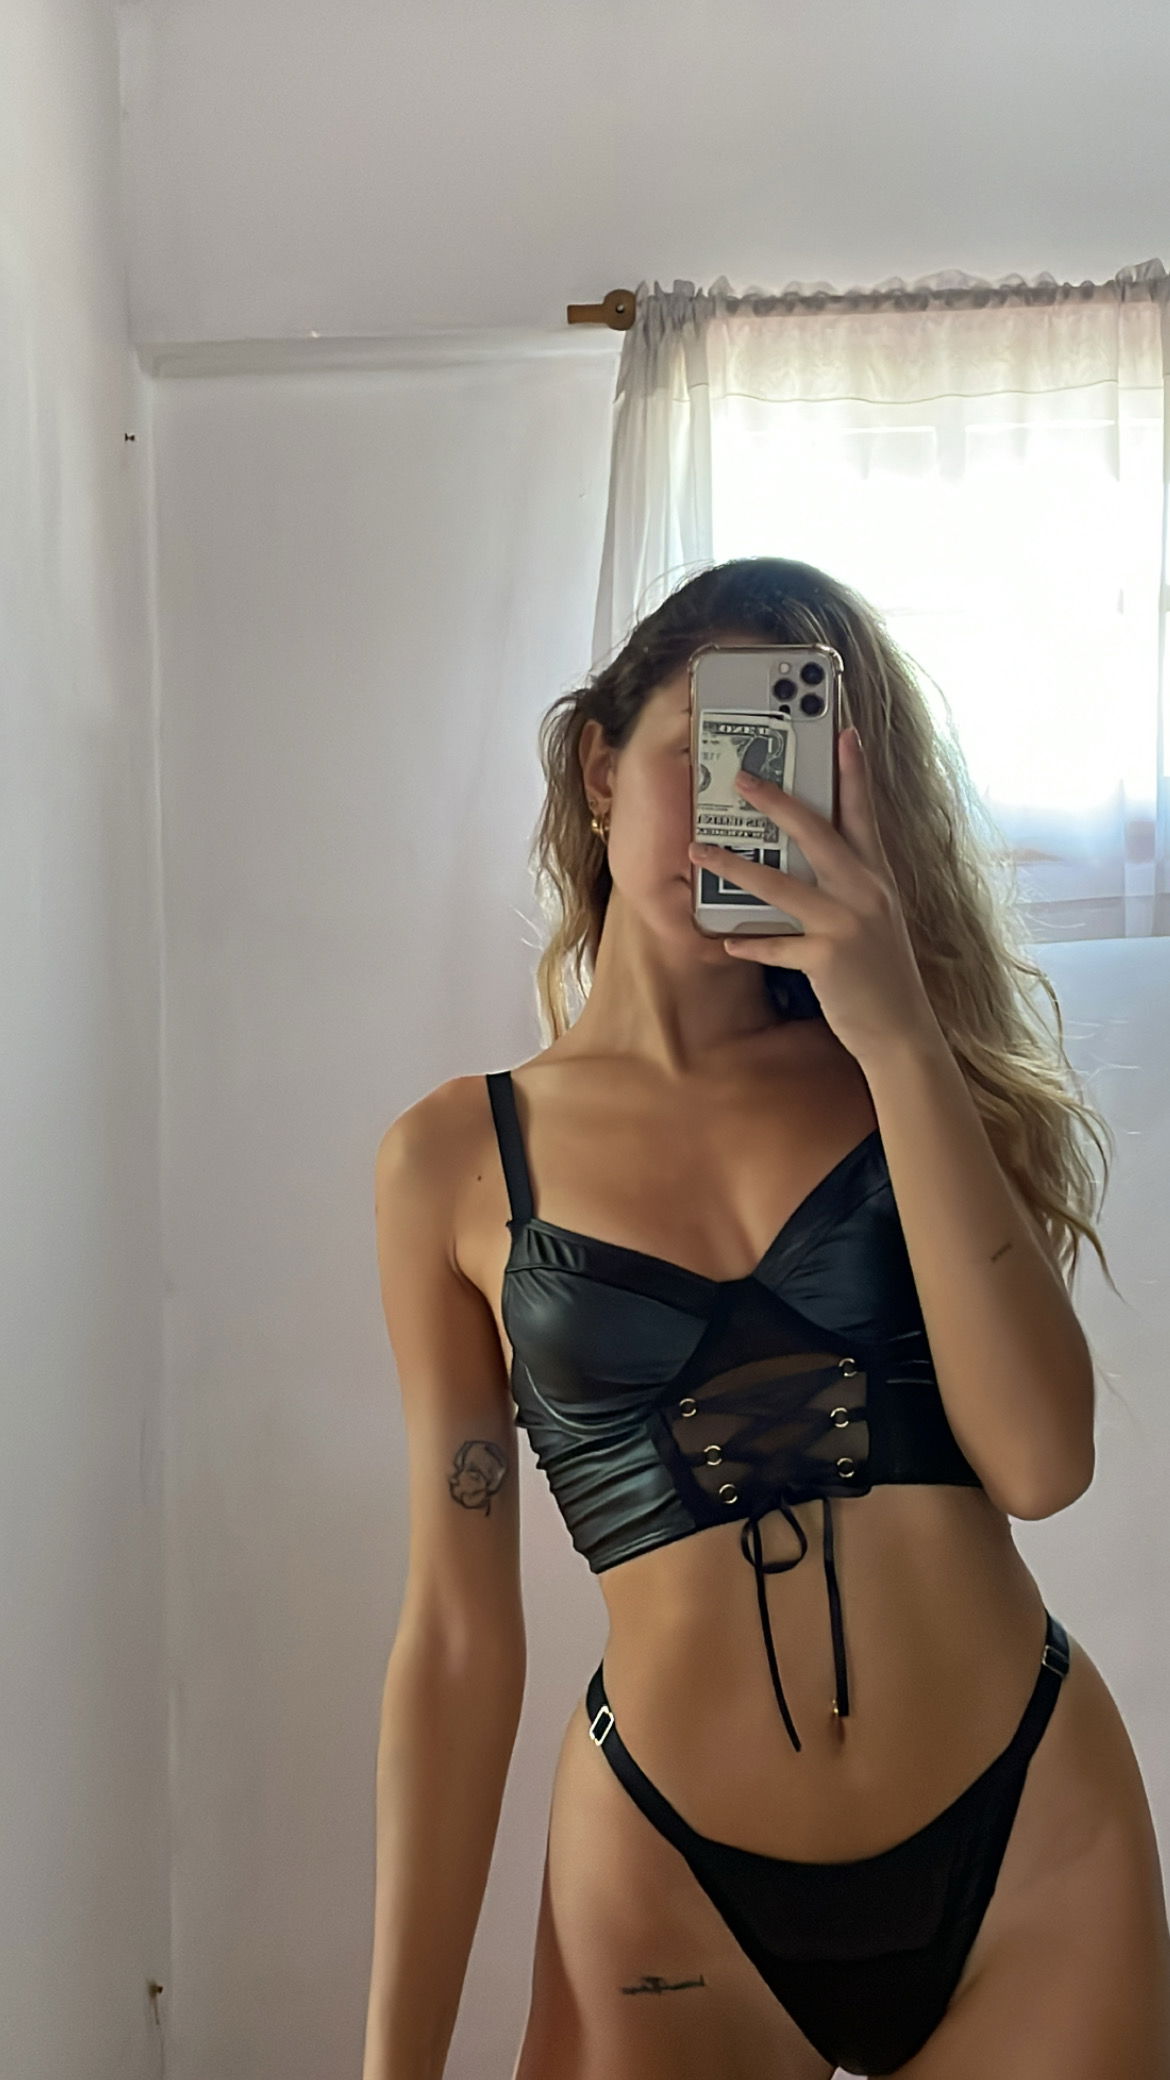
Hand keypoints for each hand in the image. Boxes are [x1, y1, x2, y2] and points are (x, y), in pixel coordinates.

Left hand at [687, 726, 939, 1066]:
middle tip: (742, 778)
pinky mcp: (828, 959)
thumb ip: (850, 885)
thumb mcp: (875, 917)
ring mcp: (846, 923)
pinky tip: (725, 940)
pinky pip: (776, 946)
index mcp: (876, 877)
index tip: (844, 731)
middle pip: (816, 833)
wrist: (902, 1029)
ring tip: (698, 852)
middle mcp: (864, 891)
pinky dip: (749, 942)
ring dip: (734, 867)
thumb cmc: (881, 972)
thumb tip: (815, 859)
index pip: (863, 813)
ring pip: (781, 885)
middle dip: (776, 803)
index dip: (854, 771)